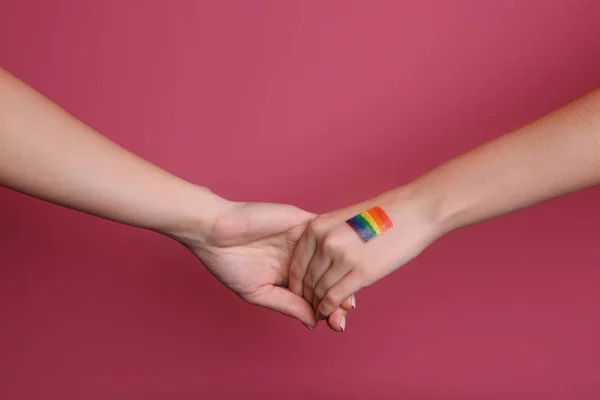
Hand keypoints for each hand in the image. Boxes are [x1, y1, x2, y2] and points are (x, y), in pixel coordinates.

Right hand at [175, 199, 353, 330]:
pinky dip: (336, 245)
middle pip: (327, 275)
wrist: (215, 231)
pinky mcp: (302, 220)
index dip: (328, 306)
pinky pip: (326, 233)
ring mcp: (302, 239)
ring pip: (331, 256)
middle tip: (348, 309)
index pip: (314, 291)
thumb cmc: (229, 263)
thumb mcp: (259, 293)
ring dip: (341, 273)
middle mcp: (299, 257)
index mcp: (288, 274)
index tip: (338, 322)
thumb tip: (315, 322)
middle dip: (339, 292)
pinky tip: (344, 262)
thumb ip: (288, 305)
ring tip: (347, 292)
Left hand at [289, 189, 438, 319]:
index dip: (295, 284)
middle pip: (307, 280)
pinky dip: (328, 309)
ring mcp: (342, 257)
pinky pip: (335, 297)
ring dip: (317, 306)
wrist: (412, 212)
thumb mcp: (341, 221)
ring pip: (319, 291)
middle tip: (307, 310)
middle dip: (306, 298)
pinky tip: (328, 314)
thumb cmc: (380, 216)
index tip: (298, 295)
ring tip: (318, 314)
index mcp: (316, 228)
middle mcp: (324, 242)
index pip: (296, 265)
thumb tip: (316, 267)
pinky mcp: (361, 272)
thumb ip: (324, 241)